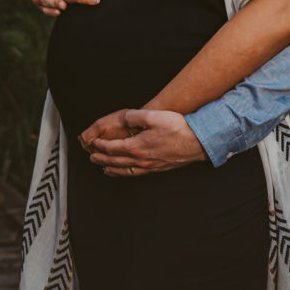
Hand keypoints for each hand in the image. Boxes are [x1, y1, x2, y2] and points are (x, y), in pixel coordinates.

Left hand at [80, 109, 205, 177]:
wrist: (197, 142)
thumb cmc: (178, 128)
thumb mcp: (154, 116)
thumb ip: (135, 116)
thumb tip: (124, 118)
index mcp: (137, 146)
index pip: (112, 148)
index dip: (100, 145)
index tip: (93, 143)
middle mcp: (141, 159)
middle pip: (115, 161)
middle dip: (101, 158)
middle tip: (91, 156)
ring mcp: (149, 166)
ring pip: (124, 170)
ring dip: (111, 168)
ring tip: (102, 167)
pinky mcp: (157, 168)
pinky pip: (135, 173)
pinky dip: (124, 173)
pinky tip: (123, 172)